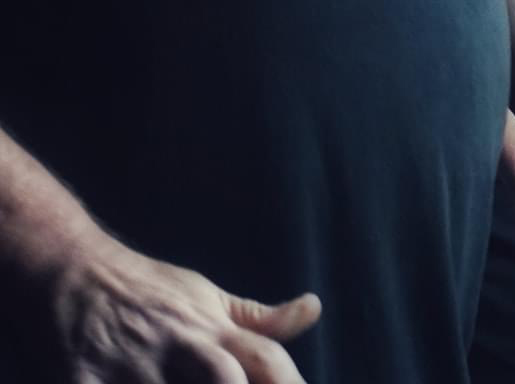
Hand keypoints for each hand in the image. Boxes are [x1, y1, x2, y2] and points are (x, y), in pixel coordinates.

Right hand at [39, 229, 318, 381]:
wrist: (72, 271)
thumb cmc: (147, 292)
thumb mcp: (205, 298)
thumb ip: (257, 319)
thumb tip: (313, 309)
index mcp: (209, 329)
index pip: (266, 359)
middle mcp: (177, 345)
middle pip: (226, 380)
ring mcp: (131, 365)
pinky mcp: (83, 380)